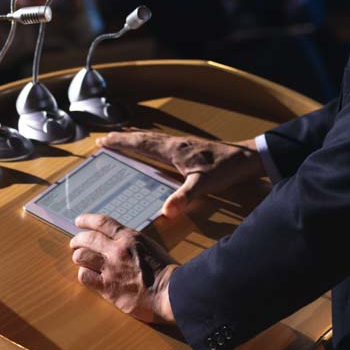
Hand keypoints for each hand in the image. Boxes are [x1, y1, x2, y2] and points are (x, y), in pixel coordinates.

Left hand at [71, 214, 177, 322]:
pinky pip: (85, 277)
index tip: (79, 220)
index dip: (87, 220)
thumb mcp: (149, 246)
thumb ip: (131, 242)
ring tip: (80, 259)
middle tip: (75, 243)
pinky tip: (88, 275)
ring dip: (79, 257)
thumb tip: (118, 241)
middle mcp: (117, 250)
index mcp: (129, 237)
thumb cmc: (165, 270)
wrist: (170, 292)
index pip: (102, 222)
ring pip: (81, 256)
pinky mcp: (108, 288)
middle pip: (87, 238)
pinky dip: (84, 274)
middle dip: (77, 239)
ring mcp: (111, 269)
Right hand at [98, 131, 263, 218]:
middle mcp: (175, 143)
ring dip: (134, 138)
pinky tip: (151, 146)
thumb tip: (165, 212)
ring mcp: (182, 143)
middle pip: (143, 138)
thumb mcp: (204, 185)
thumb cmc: (225, 169)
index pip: (141, 143)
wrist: (247, 157)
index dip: (121, 142)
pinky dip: (148, 141)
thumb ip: (184, 197)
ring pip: (152, 138)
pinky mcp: (190, 147)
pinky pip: (161, 141)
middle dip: (122, 138)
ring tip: (120, 138)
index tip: (102, 141)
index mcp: (173, 150)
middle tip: (103, 139)